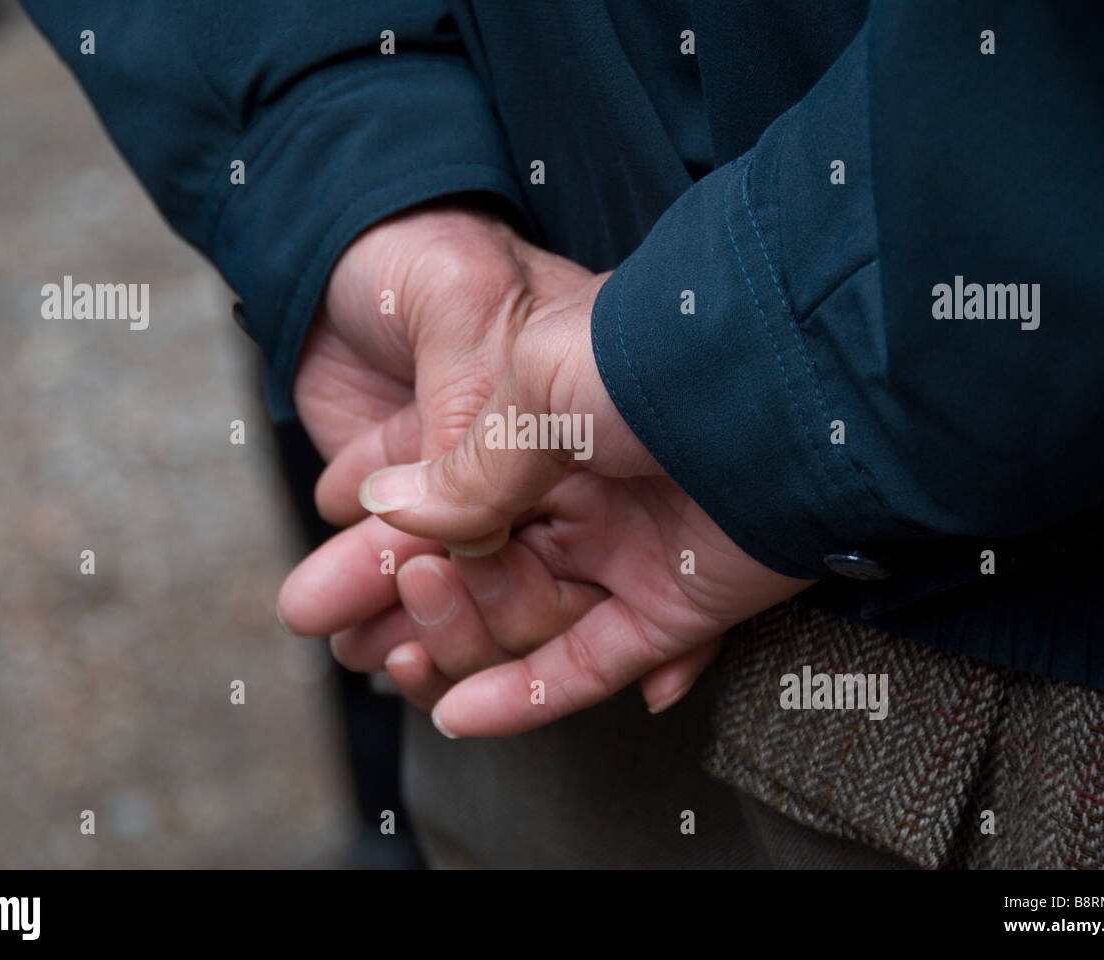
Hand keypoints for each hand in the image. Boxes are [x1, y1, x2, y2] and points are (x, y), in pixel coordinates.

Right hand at [278, 215, 730, 713]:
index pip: (447, 496)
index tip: (323, 566)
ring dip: (452, 645)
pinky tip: (459, 712)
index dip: (383, 536)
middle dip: (395, 596)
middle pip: (473, 563)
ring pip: (521, 620)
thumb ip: (466, 461)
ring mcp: (629, 550)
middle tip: (321, 619)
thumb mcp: (532, 386)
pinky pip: (590, 664)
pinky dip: (528, 695)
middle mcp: (586, 490)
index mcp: (546, 424)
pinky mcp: (675, 607)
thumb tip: (384, 505)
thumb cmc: (652, 357)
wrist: (781, 381)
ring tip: (389, 661)